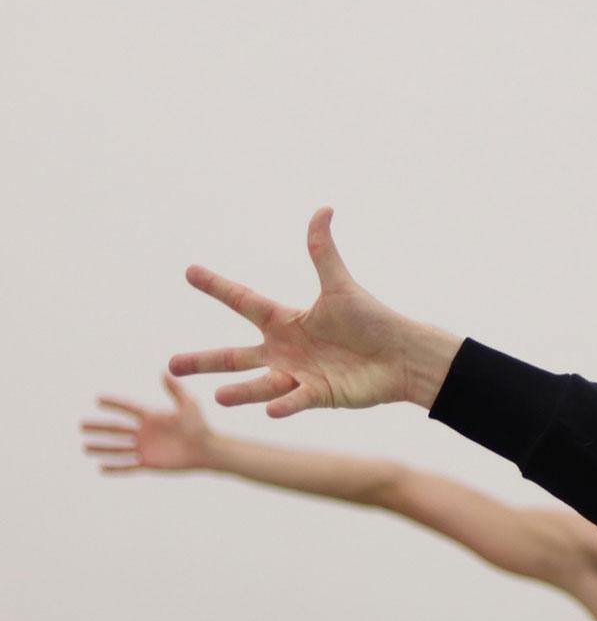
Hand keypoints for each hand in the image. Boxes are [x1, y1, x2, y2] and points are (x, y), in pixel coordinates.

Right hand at [81, 376, 213, 472]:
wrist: (207, 449)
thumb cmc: (199, 425)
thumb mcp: (188, 404)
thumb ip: (175, 389)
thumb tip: (164, 370)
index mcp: (152, 416)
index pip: (128, 407)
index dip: (114, 403)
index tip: (98, 398)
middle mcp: (145, 432)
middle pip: (116, 429)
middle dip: (99, 427)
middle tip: (81, 424)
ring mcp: (145, 447)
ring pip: (118, 448)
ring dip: (102, 447)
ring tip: (85, 446)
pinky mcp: (149, 463)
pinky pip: (128, 466)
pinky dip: (115, 467)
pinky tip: (101, 467)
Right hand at [169, 208, 460, 415]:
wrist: (402, 355)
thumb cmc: (372, 320)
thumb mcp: (340, 286)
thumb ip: (323, 253)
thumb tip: (323, 209)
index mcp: (285, 321)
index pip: (244, 301)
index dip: (218, 286)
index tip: (189, 270)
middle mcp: (284, 350)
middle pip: (236, 356)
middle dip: (204, 361)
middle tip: (170, 365)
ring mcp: (298, 375)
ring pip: (261, 385)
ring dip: (241, 391)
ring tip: (218, 396)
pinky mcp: (318, 395)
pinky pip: (297, 401)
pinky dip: (284, 405)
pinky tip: (270, 410)